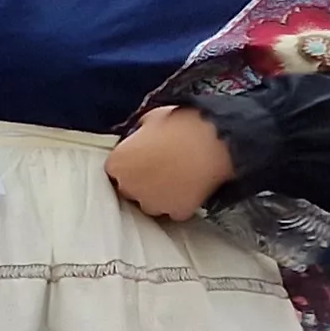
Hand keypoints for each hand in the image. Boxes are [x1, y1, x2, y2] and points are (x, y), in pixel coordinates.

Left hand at [105, 105, 236, 221]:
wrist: (214, 141)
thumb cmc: (182, 124)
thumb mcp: (151, 118)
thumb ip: (140, 132)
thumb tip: (142, 134)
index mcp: (118, 163)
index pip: (115, 169)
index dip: (130, 163)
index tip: (142, 158)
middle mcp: (129, 187)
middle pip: (130, 189)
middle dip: (143, 180)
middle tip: (163, 166)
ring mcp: (153, 202)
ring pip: (152, 203)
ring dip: (160, 194)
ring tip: (178, 177)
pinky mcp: (176, 212)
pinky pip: (176, 210)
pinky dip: (182, 202)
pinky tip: (191, 187)